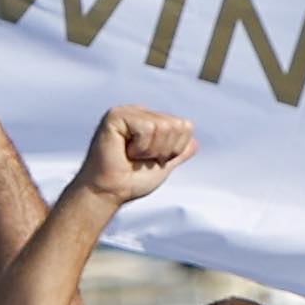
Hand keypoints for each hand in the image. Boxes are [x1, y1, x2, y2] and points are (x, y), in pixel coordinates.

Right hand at [74, 105, 193, 204]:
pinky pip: (147, 128)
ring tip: (132, 155)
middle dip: (164, 150)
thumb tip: (194, 142)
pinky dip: (140, 147)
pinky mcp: (116, 116)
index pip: (185, 126)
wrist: (109, 192)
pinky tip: (125, 151)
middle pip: (177, 125)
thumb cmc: (130, 181)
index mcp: (151, 120)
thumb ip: (179, 152)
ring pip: (163, 126)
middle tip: (141, 159)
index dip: (175, 149)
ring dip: (150, 150)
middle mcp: (140, 112)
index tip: (153, 160)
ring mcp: (128, 112)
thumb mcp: (163, 165)